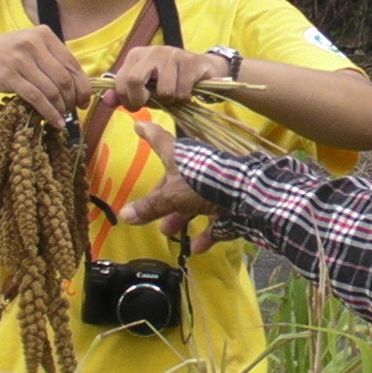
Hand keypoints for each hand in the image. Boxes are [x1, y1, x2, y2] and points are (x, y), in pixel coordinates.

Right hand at [0, 26, 88, 123]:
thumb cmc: (4, 55)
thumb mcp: (29, 47)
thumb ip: (52, 60)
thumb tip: (79, 85)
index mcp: (44, 35)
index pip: (73, 63)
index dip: (83, 86)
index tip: (85, 102)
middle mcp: (34, 43)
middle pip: (65, 79)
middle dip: (72, 100)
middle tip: (72, 112)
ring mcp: (21, 59)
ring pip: (52, 90)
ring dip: (61, 109)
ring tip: (62, 118)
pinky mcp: (9, 76)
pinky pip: (37, 98)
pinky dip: (49, 113)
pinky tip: (54, 123)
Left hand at [106, 46, 226, 110]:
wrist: (206, 69)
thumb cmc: (172, 80)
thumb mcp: (146, 89)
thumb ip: (125, 94)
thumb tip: (105, 99)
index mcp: (136, 55)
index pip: (120, 80)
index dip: (126, 99)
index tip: (137, 106)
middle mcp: (152, 51)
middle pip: (134, 80)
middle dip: (141, 100)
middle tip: (151, 103)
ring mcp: (172, 54)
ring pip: (163, 90)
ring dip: (170, 100)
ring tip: (176, 94)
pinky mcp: (190, 62)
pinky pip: (181, 91)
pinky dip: (185, 98)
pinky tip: (188, 90)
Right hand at [118, 120, 223, 252]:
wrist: (247, 193)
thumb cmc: (204, 184)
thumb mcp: (172, 196)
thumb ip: (151, 206)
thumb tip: (124, 215)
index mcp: (180, 157)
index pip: (160, 141)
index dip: (148, 133)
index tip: (138, 124)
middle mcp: (197, 168)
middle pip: (175, 180)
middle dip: (162, 199)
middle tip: (151, 214)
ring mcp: (215, 184)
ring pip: (194, 200)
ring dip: (180, 217)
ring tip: (168, 231)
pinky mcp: (231, 202)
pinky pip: (215, 218)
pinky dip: (205, 233)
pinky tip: (196, 248)